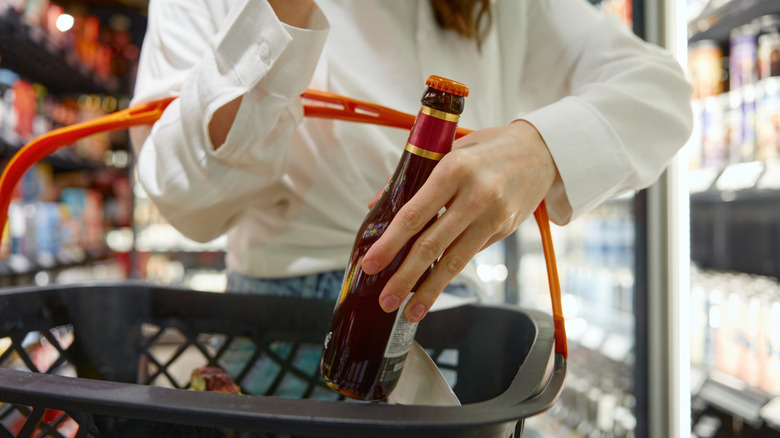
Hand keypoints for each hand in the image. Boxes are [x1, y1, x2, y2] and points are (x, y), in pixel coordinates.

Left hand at [361, 120, 557, 321]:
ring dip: (428, 290)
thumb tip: (377, 205)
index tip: (371, 264)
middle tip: (385, 299)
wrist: (541, 151)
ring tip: (408, 310)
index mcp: (454, 169)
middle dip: (404, 277)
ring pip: (453, 261)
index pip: (414, 215)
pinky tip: (433, 289)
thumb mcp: (448, 150)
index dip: (390, 244)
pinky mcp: (503, 231)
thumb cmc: (489, 148)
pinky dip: (448, 274)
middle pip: (431, 245)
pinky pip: (469, 255)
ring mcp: (492, 216)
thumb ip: (411, 178)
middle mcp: (475, 195)